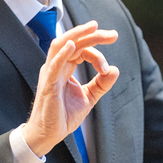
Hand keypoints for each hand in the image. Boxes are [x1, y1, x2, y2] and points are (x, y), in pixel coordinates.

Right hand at [22, 21, 118, 156]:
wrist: (49, 134)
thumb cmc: (63, 115)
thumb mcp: (88, 97)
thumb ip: (101, 84)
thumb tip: (115, 69)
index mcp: (64, 67)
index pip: (82, 50)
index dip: (97, 54)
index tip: (107, 70)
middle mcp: (56, 66)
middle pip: (73, 42)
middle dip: (92, 34)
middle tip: (113, 34)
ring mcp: (50, 74)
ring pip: (60, 45)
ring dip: (77, 34)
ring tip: (92, 27)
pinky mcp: (48, 85)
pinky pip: (54, 65)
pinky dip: (62, 53)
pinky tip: (72, 45)